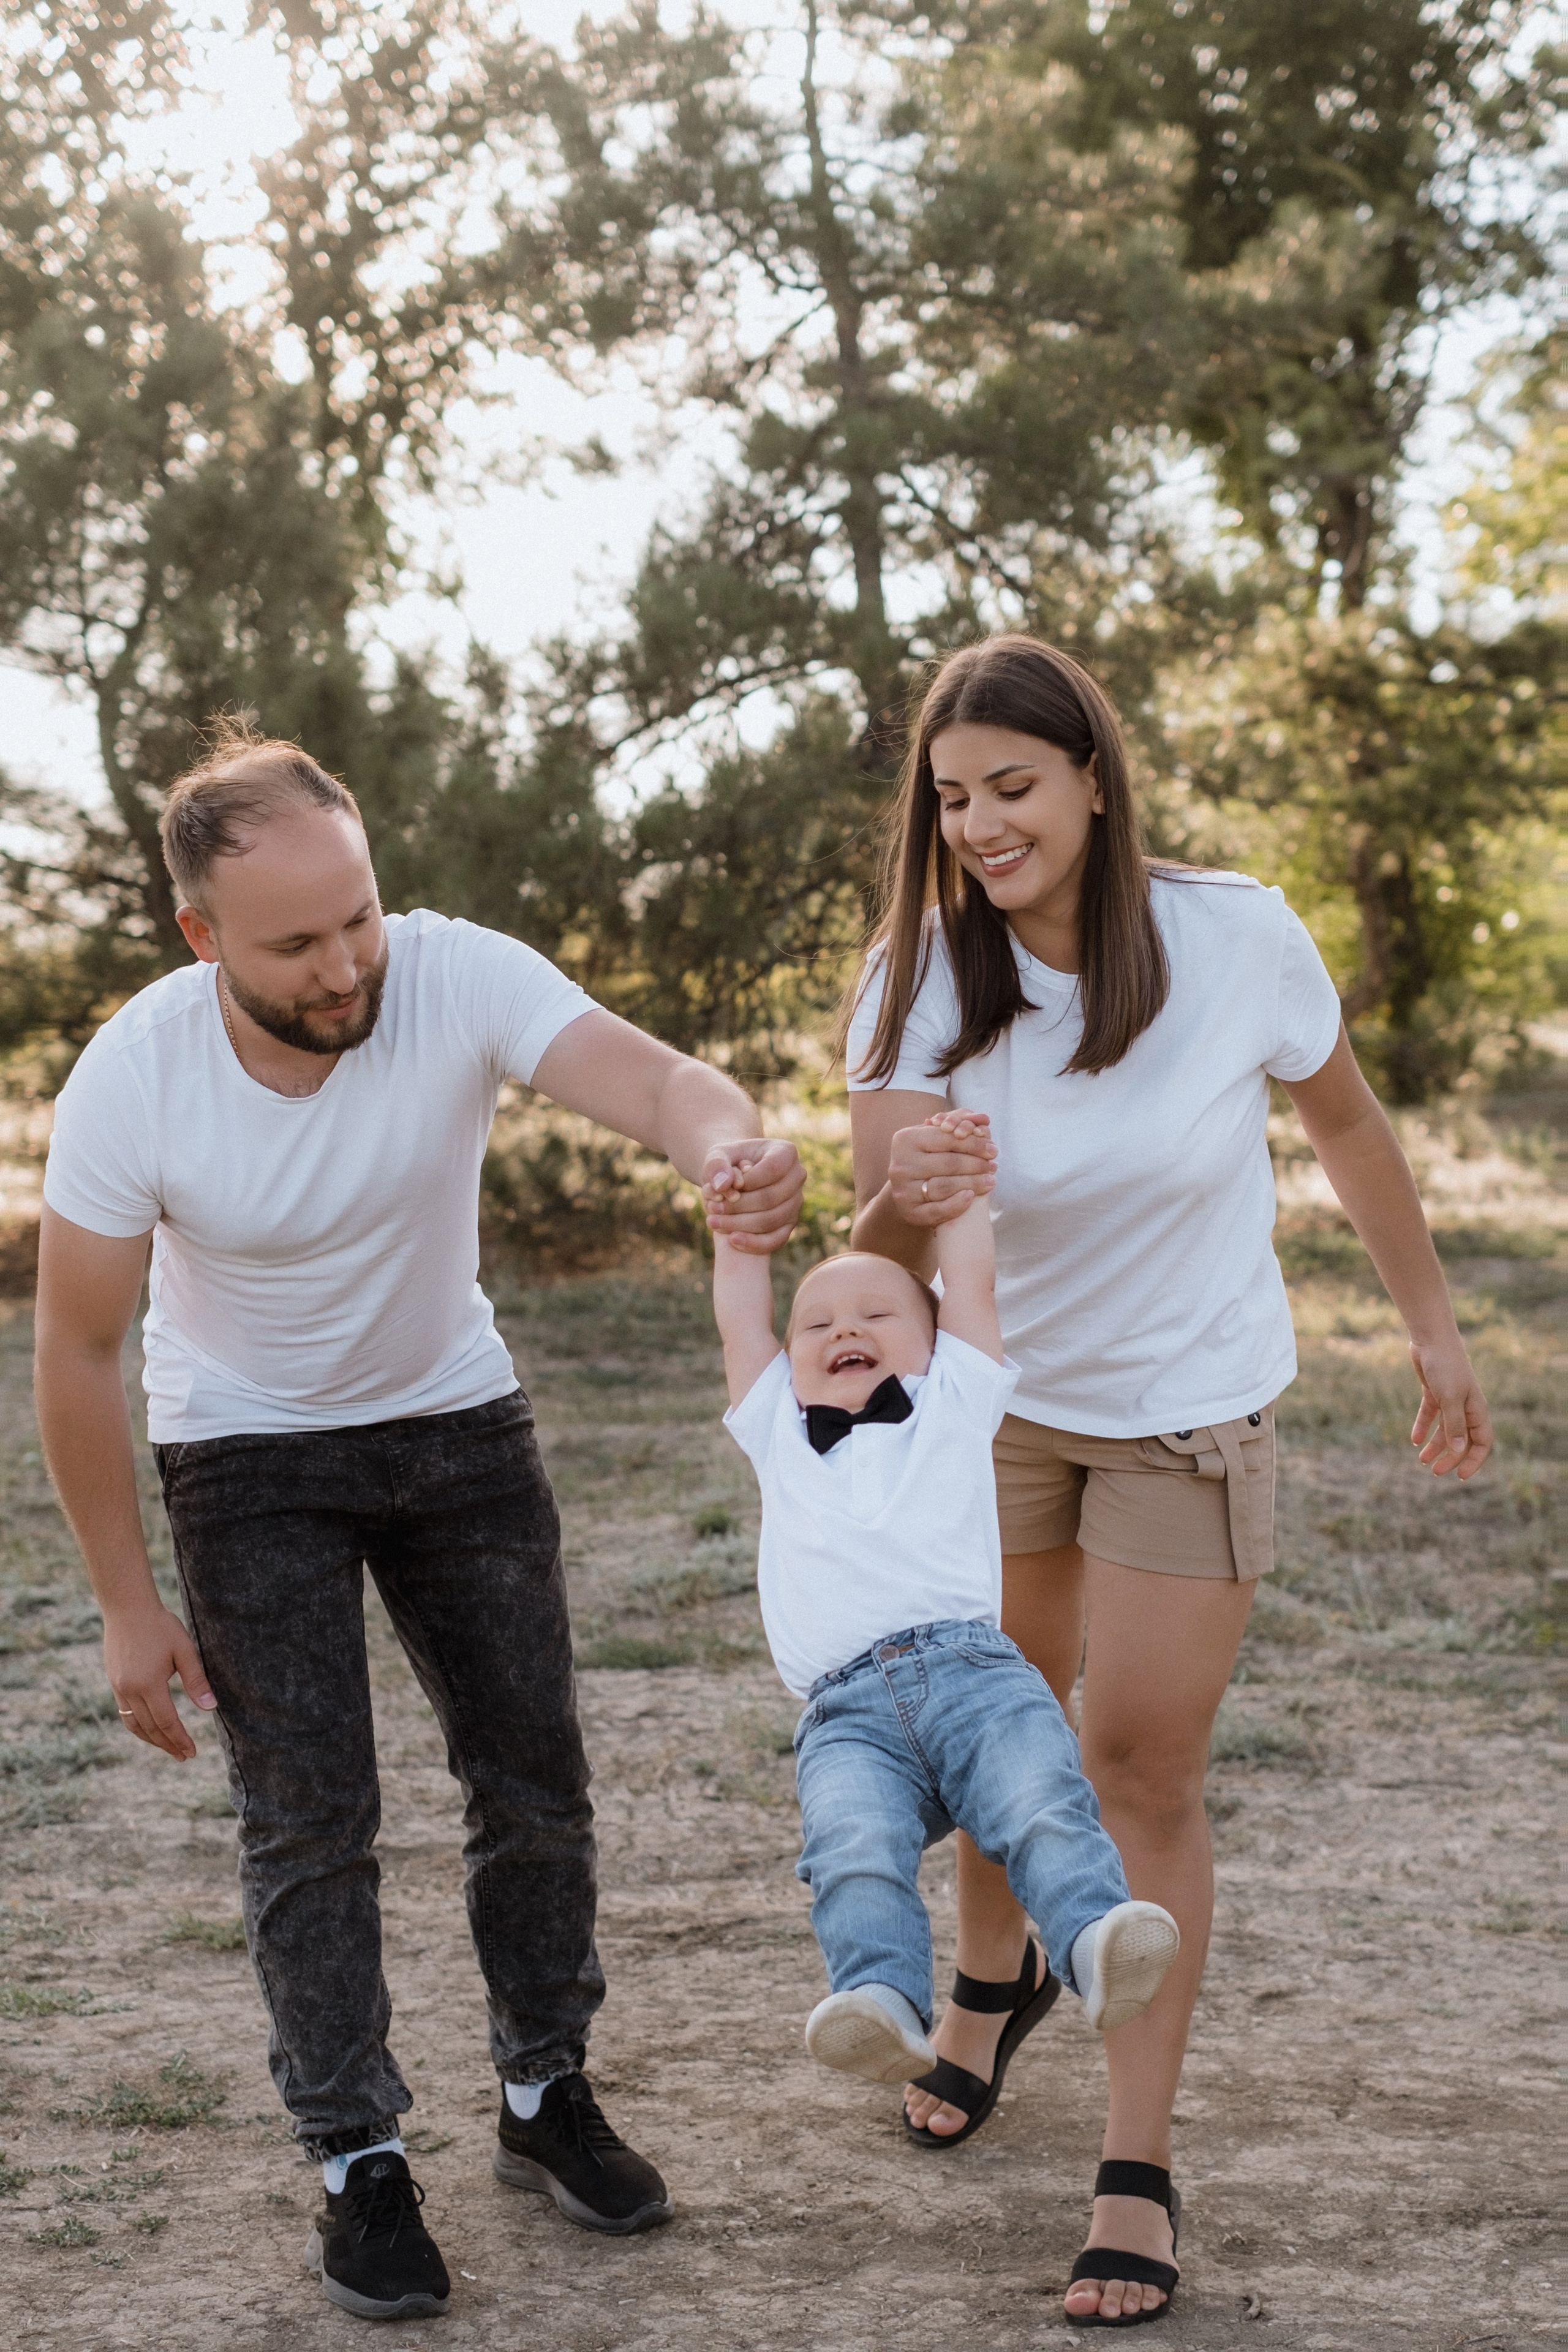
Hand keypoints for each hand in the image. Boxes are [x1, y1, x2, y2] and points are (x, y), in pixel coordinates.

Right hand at [104, 1602, 218, 1761]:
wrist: (127, 1608)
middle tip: (184, 1756)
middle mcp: (130, 1690)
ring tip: (169, 1748)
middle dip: (168, 1745)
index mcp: (149, 1684)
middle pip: (150, 1728)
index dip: (180, 1739)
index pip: (167, 1722)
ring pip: (135, 1725)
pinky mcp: (114, 1682)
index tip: (192, 1752)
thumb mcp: (184, 1650)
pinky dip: (138, 1727)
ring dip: (152, 1740)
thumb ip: (196, 1681)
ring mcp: (118, 1688)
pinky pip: (125, 1714)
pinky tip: (149, 1729)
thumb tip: (211, 1708)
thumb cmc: (160, 1626)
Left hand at [701, 1138, 804, 1253]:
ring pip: (771, 1220)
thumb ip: (716, 1165)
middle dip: (737, 1206)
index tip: (722, 1187)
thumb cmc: (727, 1164)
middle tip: (710, 1209)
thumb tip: (724, 1185)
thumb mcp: (716, 1156)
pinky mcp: (790, 1224)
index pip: (773, 1168)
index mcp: (786, 1152)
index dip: (747, 1181)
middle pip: (771, 1198)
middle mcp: (797, 1176)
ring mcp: (796, 1201)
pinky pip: (777, 1239)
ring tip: (712, 1222)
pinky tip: (732, 1240)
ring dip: (739, 1224)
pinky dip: (754, 1243)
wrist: (733, 1179)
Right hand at [887, 1110, 996, 1226]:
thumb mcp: (936, 1136)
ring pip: (944, 1186)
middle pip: (948, 1163)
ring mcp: (903, 1190)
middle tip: (994, 1165)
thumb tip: (983, 1118)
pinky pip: (937, 1210)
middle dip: (976, 1164)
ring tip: (990, 1180)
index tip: (993, 1148)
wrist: (909, 1188)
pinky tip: (972, 1196)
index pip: (945, 1138)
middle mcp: (900, 1164)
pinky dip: (957, 1204)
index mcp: (905, 1140)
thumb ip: (959, 1123)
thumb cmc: (929, 1156)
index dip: (973, 1143)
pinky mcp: (909, 1212)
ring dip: (973, 1183)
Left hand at [1409, 1333, 1491, 1479]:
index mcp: (1476, 1409)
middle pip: (1462, 1439)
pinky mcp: (1433, 1392)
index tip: (1461, 1476)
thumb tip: (1459, 1449)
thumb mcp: (1450, 1397)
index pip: (1482, 1442)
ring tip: (1421, 1460)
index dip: (1473, 1460)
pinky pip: (1430, 1415)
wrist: (1431, 1338)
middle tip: (1434, 1471)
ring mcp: (1450, 1399)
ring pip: (1445, 1430)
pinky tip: (1413, 1440)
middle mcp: (1466, 1406)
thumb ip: (1454, 1424)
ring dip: (1435, 1445)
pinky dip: (1422, 1427)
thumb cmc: (1445, 1366)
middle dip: (1450, 1457)